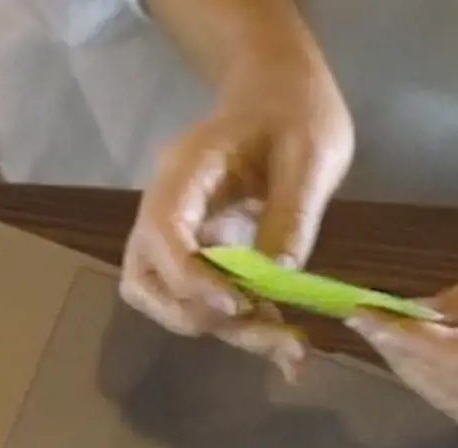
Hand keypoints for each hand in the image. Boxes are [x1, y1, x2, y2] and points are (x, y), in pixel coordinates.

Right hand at [119, 28, 352, 374]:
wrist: (279, 93)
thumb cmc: (296, 110)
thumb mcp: (311, 154)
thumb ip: (292, 215)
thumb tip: (275, 279)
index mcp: (185, 171)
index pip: (163, 232)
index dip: (190, 277)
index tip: (237, 304)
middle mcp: (165, 208)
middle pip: (146, 279)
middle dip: (198, 316)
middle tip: (268, 332)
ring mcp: (176, 234)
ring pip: (165, 298)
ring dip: (217, 328)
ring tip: (283, 345)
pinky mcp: (197, 253)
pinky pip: (198, 298)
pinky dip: (234, 325)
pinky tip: (281, 344)